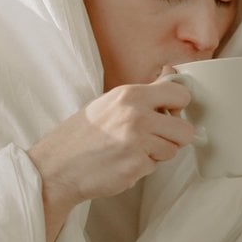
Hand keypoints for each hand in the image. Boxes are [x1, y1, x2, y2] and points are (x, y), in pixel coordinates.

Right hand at [27, 67, 194, 241]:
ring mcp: (137, 142)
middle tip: (150, 138)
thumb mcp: (111, 101)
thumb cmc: (82, 133)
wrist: (57, 165)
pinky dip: (141, 168)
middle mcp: (136, 115)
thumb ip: (145, 91)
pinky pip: (154, 168)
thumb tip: (171, 72)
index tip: (168, 113)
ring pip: (172, 151)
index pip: (180, 94)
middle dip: (172, 138)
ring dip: (155, 154)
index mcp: (130, 94)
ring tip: (130, 150)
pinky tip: (121, 162)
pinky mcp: (136, 166)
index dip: (177, 107)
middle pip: (185, 130)